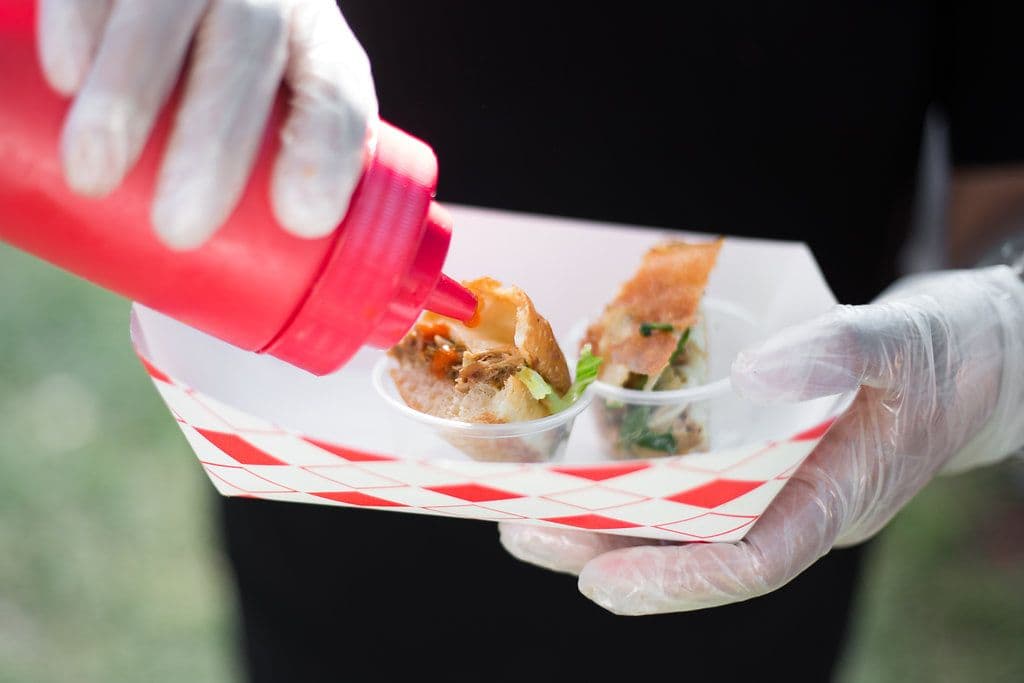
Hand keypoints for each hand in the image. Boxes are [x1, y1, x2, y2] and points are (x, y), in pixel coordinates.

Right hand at [37, 0, 376, 247]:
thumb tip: (244, 302)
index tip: (303, 219)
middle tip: (181, 228)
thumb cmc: (237, 86)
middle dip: (215, 136)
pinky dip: (77, 23)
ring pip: (165, 7)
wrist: (201, 0)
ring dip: (130, 91)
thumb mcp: (278, 119)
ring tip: (96, 175)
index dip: (325, 147)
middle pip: (248, 44)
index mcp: (316, 43)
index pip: (334, 86)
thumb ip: (272, 180)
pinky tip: (63, 74)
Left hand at [500, 266, 1023, 614]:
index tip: (596, 579)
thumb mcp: (901, 340)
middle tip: (522, 532)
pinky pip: (685, 470)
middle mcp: (791, 500)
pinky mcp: (756, 447)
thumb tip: (755, 373)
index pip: (749, 562)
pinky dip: (629, 465)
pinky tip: (574, 447)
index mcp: (834, 500)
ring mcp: (771, 477)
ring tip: (522, 503)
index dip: (673, 578)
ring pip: (676, 512)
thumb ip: (836, 354)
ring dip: (600, 511)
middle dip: (604, 545)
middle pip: (689, 544)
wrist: (971, 347)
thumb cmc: (948, 350)